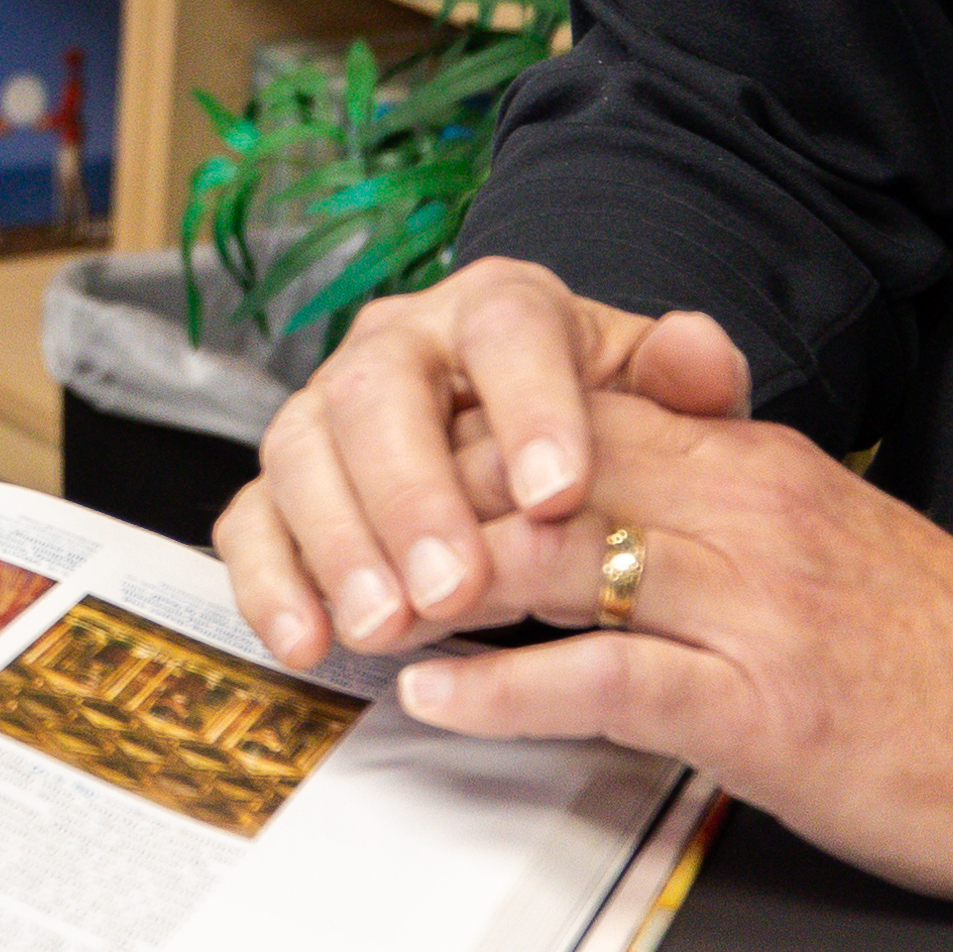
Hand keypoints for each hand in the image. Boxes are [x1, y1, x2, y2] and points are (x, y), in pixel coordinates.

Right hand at [217, 255, 753, 672]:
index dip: (529, 408)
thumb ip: (689, 385)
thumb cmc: (596, 431)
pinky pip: (251, 519)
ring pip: (301, 451)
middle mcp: (398, 344)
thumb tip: (700, 351)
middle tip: (454, 589)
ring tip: (387, 629)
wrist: (529, 446)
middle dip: (412, 495)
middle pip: (377, 390)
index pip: (506, 330)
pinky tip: (306, 642)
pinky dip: (269, 583)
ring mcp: (328, 410)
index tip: (559, 495)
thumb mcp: (659, 410)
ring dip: (338, 545)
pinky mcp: (284, 483)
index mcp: (498, 309)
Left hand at [391, 397, 952, 905]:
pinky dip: (504, 688)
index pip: (577, 413)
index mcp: (755, 463)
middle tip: (339, 537)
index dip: (466, 434)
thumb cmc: (942, 656)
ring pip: (557, 554)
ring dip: (436, 586)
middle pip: (541, 467)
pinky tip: (437, 696)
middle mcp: (745, 513)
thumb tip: (605, 500)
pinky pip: (603, 679)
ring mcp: (750, 608)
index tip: (387, 467)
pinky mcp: (759, 709)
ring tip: (355, 611)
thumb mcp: (822, 541)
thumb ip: (716, 505)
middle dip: (424, 498)